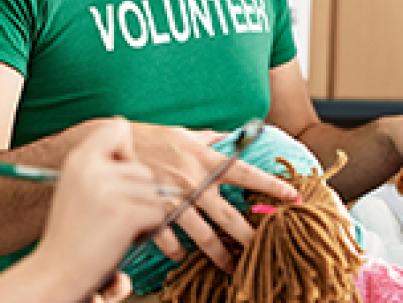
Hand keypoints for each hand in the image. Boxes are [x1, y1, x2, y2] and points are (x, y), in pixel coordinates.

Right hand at [33, 120, 168, 299]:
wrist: (55, 273)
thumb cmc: (72, 234)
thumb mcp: (79, 187)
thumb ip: (102, 166)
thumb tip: (131, 143)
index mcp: (80, 159)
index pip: (118, 128)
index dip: (128, 150)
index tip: (122, 169)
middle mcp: (92, 168)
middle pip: (145, 170)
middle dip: (138, 196)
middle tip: (112, 216)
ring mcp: (109, 190)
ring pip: (154, 193)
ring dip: (142, 214)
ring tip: (114, 228)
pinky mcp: (125, 213)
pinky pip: (157, 213)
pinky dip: (146, 230)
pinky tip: (121, 238)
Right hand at [129, 121, 299, 271]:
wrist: (110, 145)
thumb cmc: (151, 139)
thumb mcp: (185, 135)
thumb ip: (211, 141)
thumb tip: (235, 137)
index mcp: (204, 159)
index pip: (245, 173)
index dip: (271, 185)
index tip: (292, 196)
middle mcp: (192, 181)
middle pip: (228, 214)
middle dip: (248, 235)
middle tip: (264, 250)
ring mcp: (172, 199)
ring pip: (202, 235)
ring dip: (218, 255)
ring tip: (231, 268)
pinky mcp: (151, 213)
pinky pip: (169, 240)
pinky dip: (177, 251)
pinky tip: (183, 257)